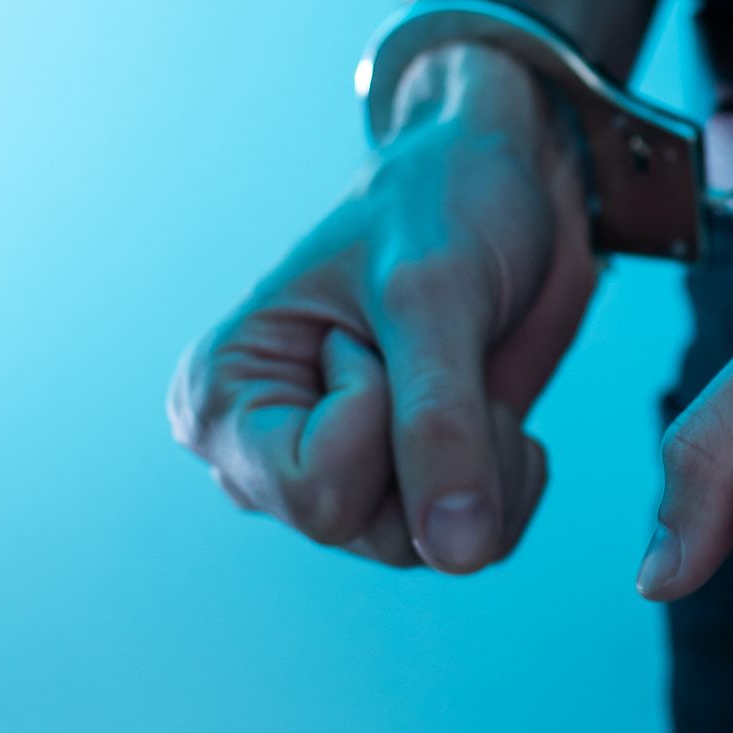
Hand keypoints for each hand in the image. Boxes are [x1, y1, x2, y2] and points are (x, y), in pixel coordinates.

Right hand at [168, 43, 596, 571]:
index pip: (314, 498)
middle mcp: (267, 458)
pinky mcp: (411, 489)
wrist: (503, 178)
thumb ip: (439, 425)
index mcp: (222, 401)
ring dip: (482, 456)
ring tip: (463, 367)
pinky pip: (478, 540)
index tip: (370, 332)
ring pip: (431, 546)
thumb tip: (457, 554)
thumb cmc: (439, 202)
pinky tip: (490, 402)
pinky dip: (511, 473)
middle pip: (374, 533)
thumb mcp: (432, 298)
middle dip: (438, 442)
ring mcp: (344, 481)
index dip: (379, 419)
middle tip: (427, 346)